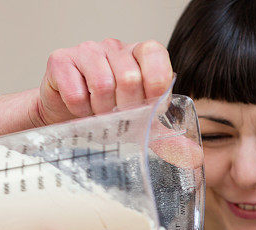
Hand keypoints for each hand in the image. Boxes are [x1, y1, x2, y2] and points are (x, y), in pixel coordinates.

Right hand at [34, 38, 172, 125]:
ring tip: (100, 116)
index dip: (153, 87)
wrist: (68, 118)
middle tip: (118, 118)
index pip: (156, 56)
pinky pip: (76, 92)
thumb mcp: (142, 126)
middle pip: (129, 77)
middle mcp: (115, 47)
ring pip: (102, 84)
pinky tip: (81, 111)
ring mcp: (87, 50)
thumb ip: (167, 138)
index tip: (146, 109)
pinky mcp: (61, 60)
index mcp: (140, 55)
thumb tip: (194, 156)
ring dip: (101, 111)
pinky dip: (80, 111)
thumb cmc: (109, 116)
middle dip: (125, 108)